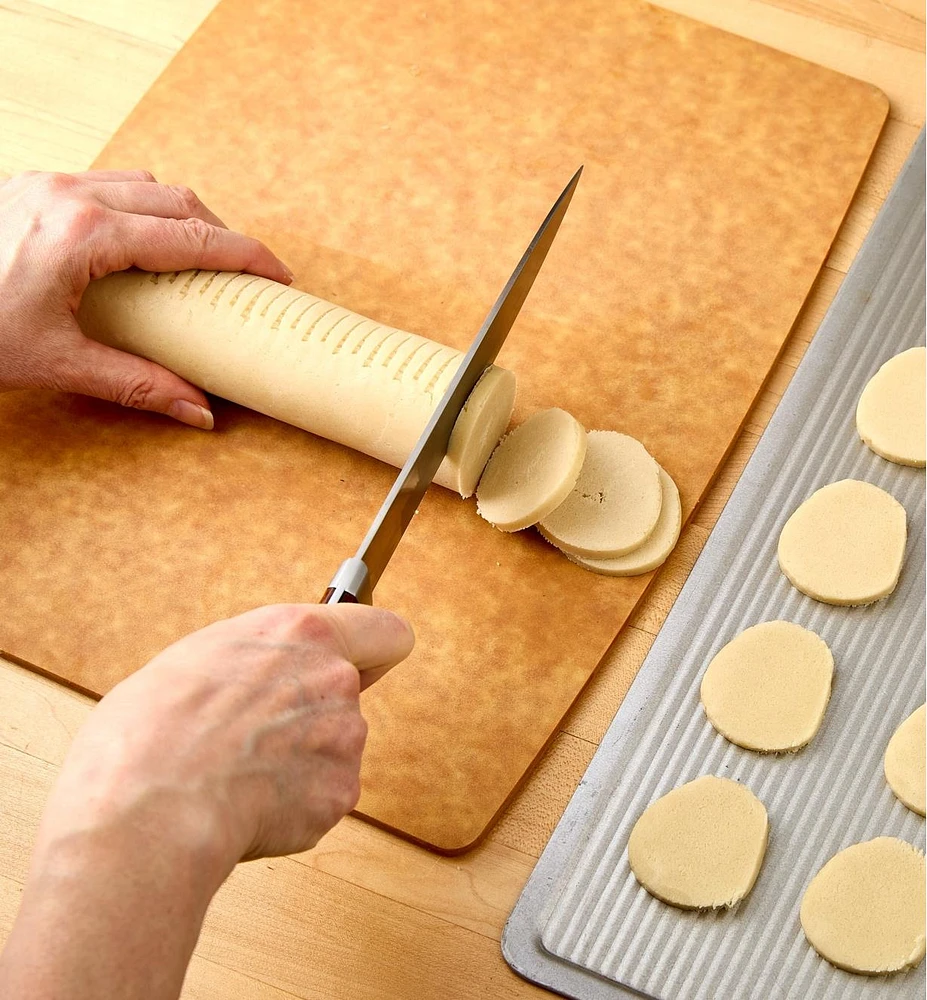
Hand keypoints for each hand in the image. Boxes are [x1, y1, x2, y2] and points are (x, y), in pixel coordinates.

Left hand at [0, 169, 292, 427]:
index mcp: (83, 235)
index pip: (190, 237)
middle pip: (176, 199)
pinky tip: (142, 242)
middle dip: (220, 233)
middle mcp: (68, 194)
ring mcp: (47, 183)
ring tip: (199, 258)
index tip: (278, 272)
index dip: (245, 254)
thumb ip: (138, 384)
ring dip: (182, 215)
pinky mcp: (31, 186)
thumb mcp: (59, 364)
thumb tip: (199, 411)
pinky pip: (108, 182)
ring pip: (143, 182)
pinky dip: (142, 206)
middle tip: (244, 272)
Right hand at [32, 603, 414, 870]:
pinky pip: (320, 796)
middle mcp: (335, 678)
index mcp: (302, 632)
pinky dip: (291, 805)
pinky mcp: (340, 794)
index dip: (373, 650)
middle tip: (255, 733)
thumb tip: (262, 674)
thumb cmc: (153, 727)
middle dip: (312, 713)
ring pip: (333, 747)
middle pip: (349, 694)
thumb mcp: (200, 656)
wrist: (152, 807)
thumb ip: (258, 658)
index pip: (386, 631)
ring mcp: (344, 738)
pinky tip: (245, 805)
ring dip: (299, 761)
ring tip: (237, 773)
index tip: (362, 662)